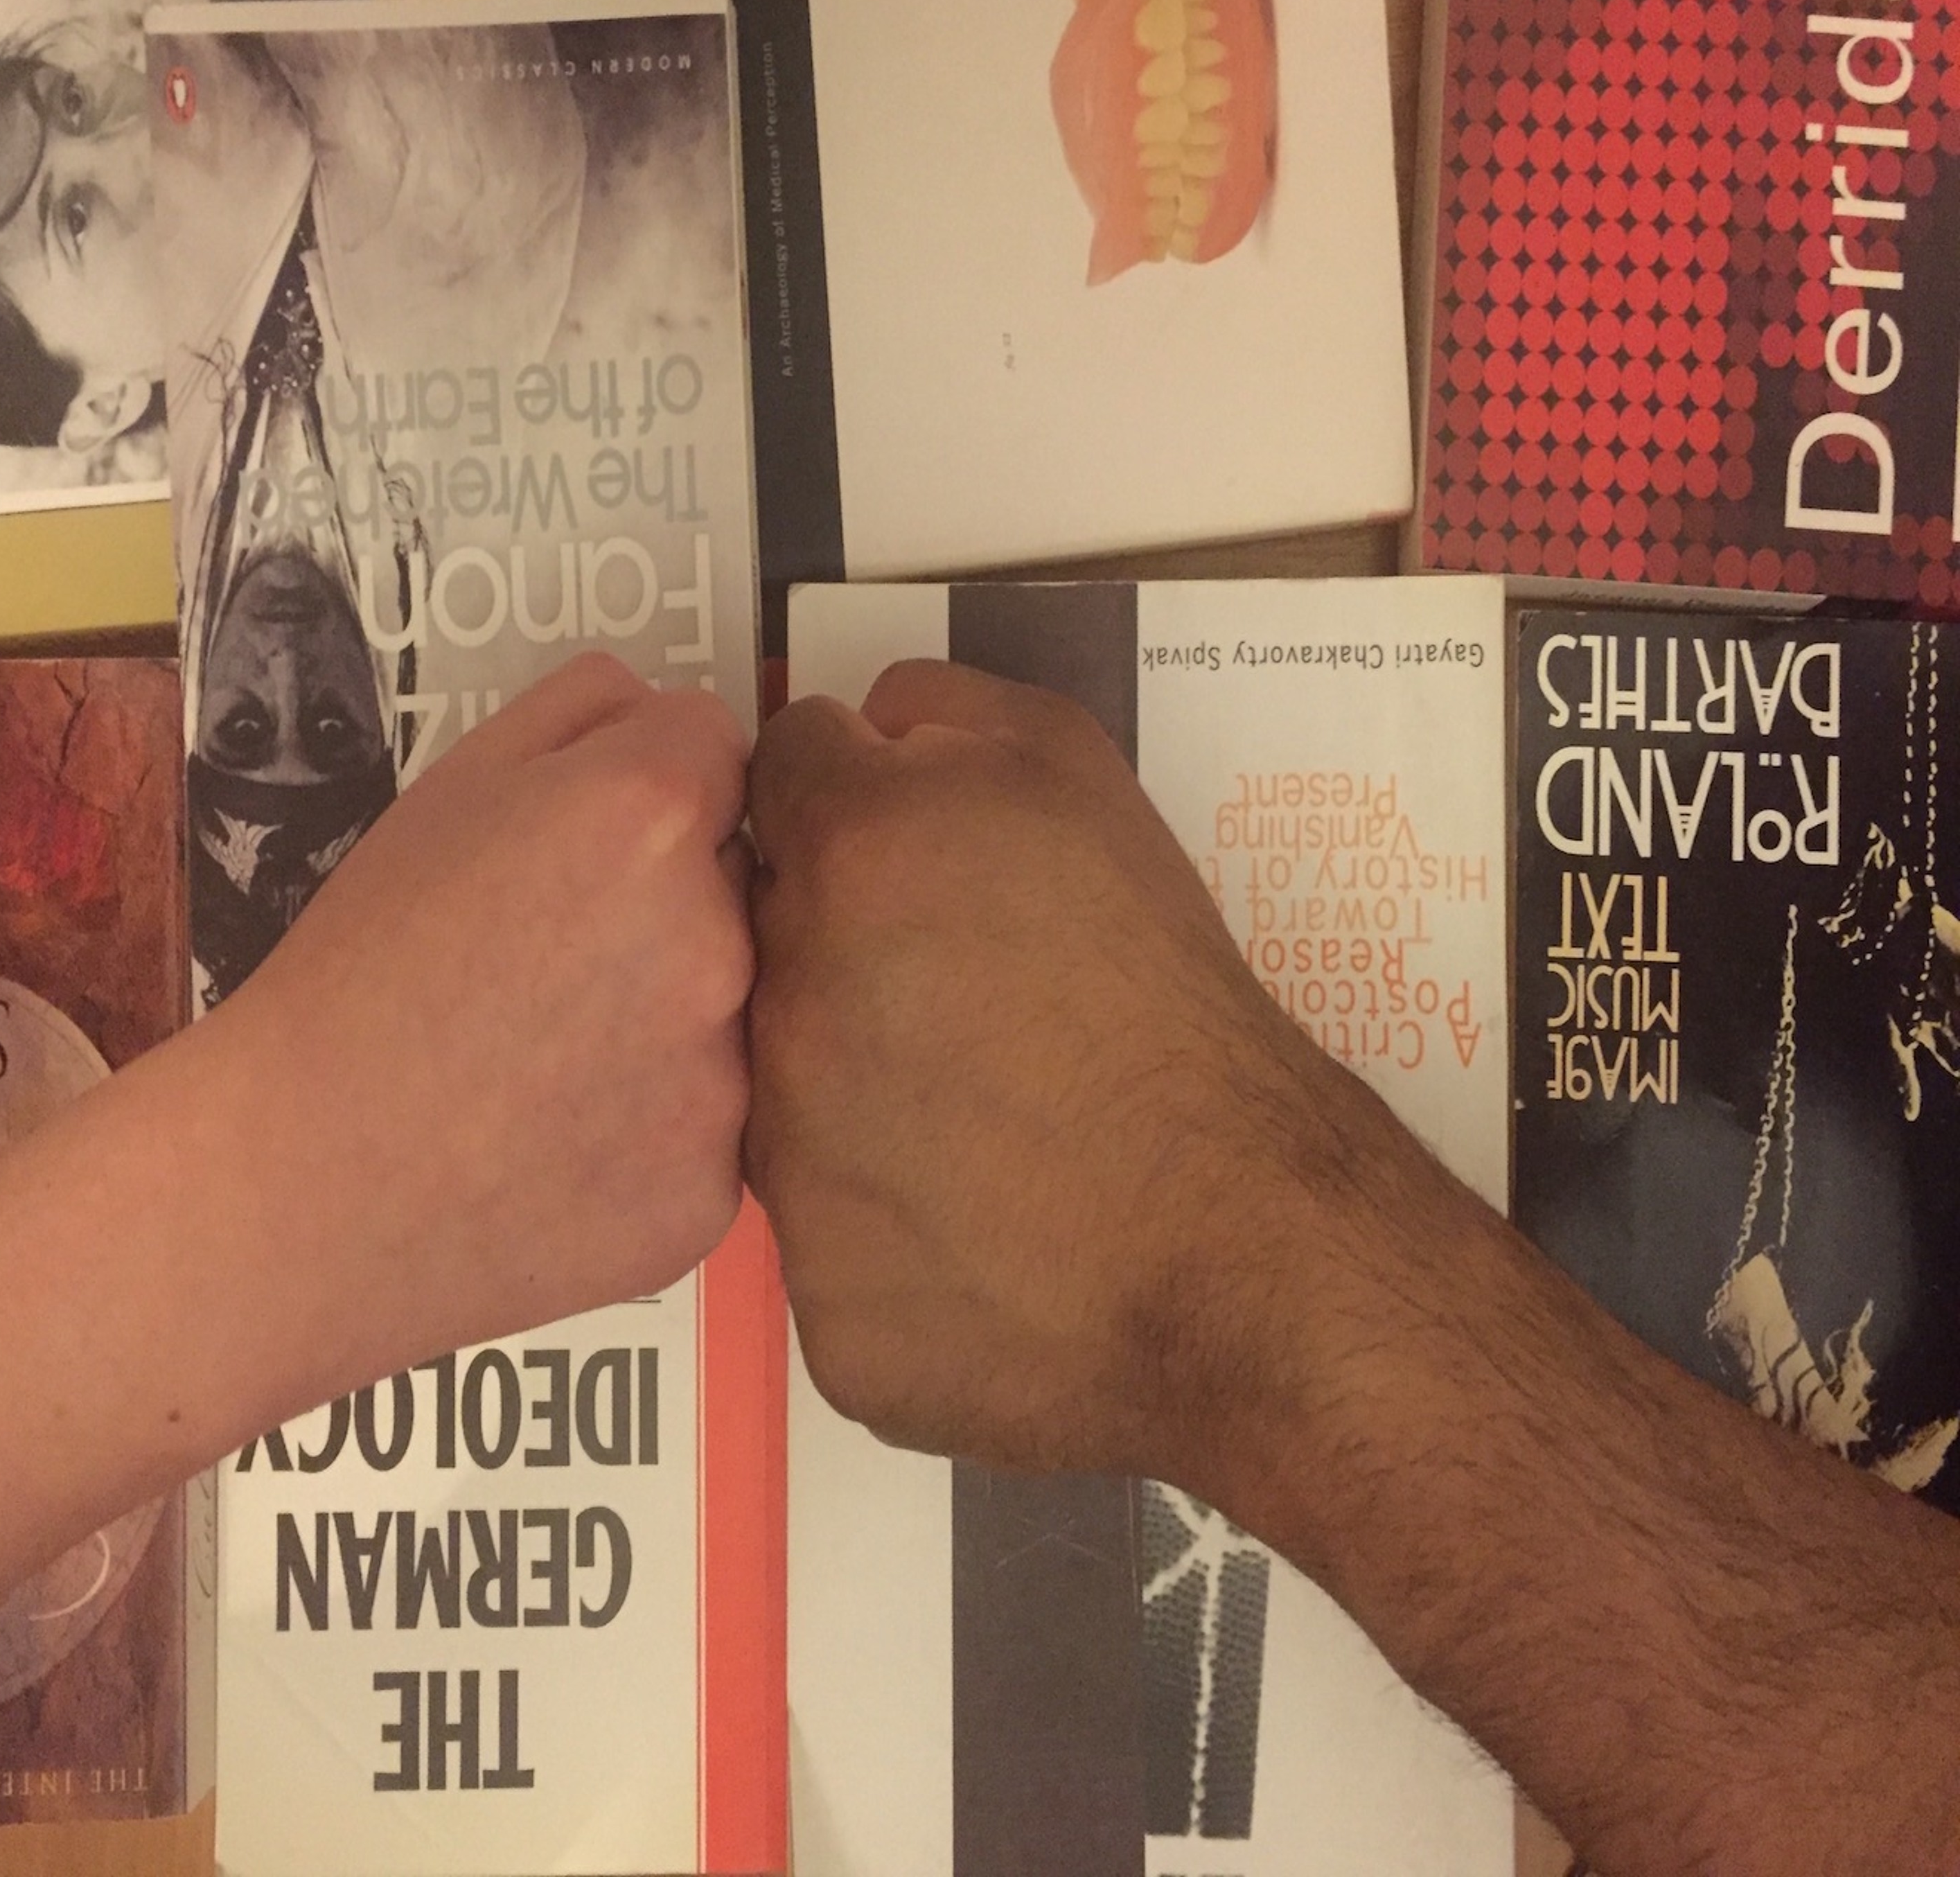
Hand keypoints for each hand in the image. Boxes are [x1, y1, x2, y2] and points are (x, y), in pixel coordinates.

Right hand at [207, 650, 752, 1399]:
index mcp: (650, 817)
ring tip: (547, 1064)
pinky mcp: (710, 1191)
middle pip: (741, 885)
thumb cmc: (360, 975)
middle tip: (552, 967)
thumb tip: (670, 715)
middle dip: (673, 907)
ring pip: (737, 1014)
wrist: (294, 1187)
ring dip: (673, 1024)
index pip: (718, 752)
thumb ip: (584, 712)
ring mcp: (725, 1081)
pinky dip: (654, 1136)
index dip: (648, 792)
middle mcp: (717, 941)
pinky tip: (559, 1146)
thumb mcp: (448, 787)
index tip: (584, 850)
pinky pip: (710, 1132)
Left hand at [746, 660, 1380, 1493]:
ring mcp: (790, 1168)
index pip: (781, 780)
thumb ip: (949, 710)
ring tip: (987, 1121)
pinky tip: (986, 1223)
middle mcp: (785, 1003)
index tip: (916, 860)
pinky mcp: (819, 1302)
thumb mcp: (1091, 776)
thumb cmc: (1177, 999)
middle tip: (966, 1001)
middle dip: (843, 951)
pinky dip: (891, 1227)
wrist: (1246, 1239)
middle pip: (765, 944)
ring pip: (787, 1098)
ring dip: (855, 1092)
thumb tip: (861, 727)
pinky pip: (830, 1240)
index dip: (852, 806)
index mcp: (850, 853)